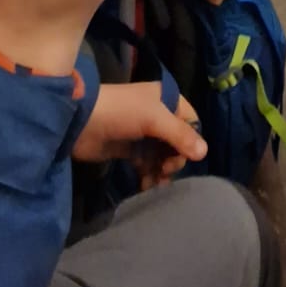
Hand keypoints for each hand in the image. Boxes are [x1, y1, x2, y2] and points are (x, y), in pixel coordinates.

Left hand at [73, 82, 206, 188]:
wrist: (80, 121)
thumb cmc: (121, 112)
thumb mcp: (153, 119)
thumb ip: (180, 135)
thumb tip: (205, 153)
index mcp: (168, 100)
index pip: (191, 122)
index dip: (190, 141)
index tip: (181, 156)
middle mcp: (159, 116)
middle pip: (179, 143)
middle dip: (174, 160)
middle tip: (164, 170)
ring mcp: (144, 134)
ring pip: (164, 156)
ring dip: (163, 172)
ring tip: (154, 183)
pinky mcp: (130, 150)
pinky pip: (149, 165)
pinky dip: (150, 176)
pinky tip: (145, 186)